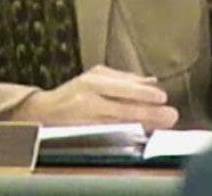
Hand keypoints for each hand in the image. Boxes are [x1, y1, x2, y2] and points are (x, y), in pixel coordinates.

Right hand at [6, 65, 178, 130]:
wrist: (42, 111)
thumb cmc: (74, 93)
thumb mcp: (96, 78)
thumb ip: (124, 79)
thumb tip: (151, 80)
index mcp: (94, 78)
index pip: (123, 85)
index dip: (143, 92)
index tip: (162, 96)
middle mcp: (88, 94)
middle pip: (123, 104)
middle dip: (148, 110)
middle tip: (169, 114)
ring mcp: (85, 115)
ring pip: (118, 120)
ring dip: (142, 123)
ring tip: (160, 124)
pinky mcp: (83, 130)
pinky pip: (109, 131)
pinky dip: (127, 132)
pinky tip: (140, 132)